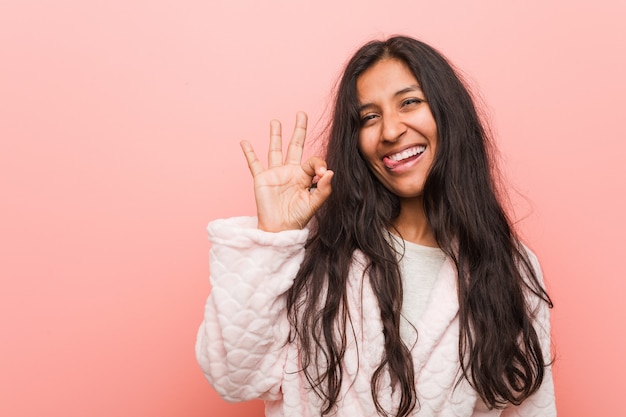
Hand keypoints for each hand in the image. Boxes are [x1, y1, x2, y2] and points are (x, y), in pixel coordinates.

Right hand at [240, 111, 332, 231]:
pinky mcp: (261, 179)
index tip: (321, 172)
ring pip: (275, 149)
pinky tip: (244, 142)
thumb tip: (329, 172)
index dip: (318, 163)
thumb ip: (324, 189)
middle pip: (295, 145)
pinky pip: (254, 163)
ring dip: (275, 135)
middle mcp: (290, 171)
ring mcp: (275, 174)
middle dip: (299, 130)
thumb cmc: (298, 219)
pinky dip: (249, 153)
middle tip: (301, 114)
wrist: (280, 229)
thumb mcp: (315, 204)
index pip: (312, 160)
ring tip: (275, 121)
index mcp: (304, 176)